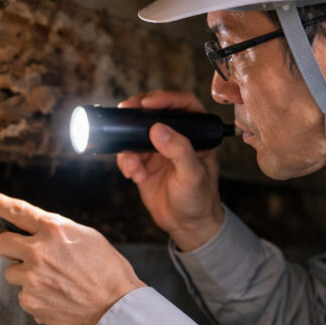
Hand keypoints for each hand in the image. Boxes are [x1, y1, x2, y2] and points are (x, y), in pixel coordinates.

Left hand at [0, 191, 145, 324]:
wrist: (116, 309)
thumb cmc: (108, 272)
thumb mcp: (88, 238)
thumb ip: (57, 232)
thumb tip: (38, 234)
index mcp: (54, 230)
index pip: (17, 211)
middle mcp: (38, 251)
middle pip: (2, 243)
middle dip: (11, 248)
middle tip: (28, 256)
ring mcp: (32, 277)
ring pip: (11, 272)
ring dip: (26, 276)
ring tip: (54, 283)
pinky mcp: (30, 301)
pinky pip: (22, 295)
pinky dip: (35, 297)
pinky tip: (57, 298)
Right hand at [116, 90, 223, 251]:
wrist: (186, 226)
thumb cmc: (199, 200)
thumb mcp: (192, 175)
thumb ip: (179, 151)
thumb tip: (158, 128)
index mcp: (197, 134)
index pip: (184, 105)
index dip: (166, 98)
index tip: (148, 103)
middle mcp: (177, 136)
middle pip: (155, 112)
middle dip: (138, 114)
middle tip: (126, 112)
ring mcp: (158, 148)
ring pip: (136, 132)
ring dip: (129, 146)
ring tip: (133, 166)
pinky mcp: (143, 162)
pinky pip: (128, 153)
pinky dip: (126, 162)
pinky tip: (133, 175)